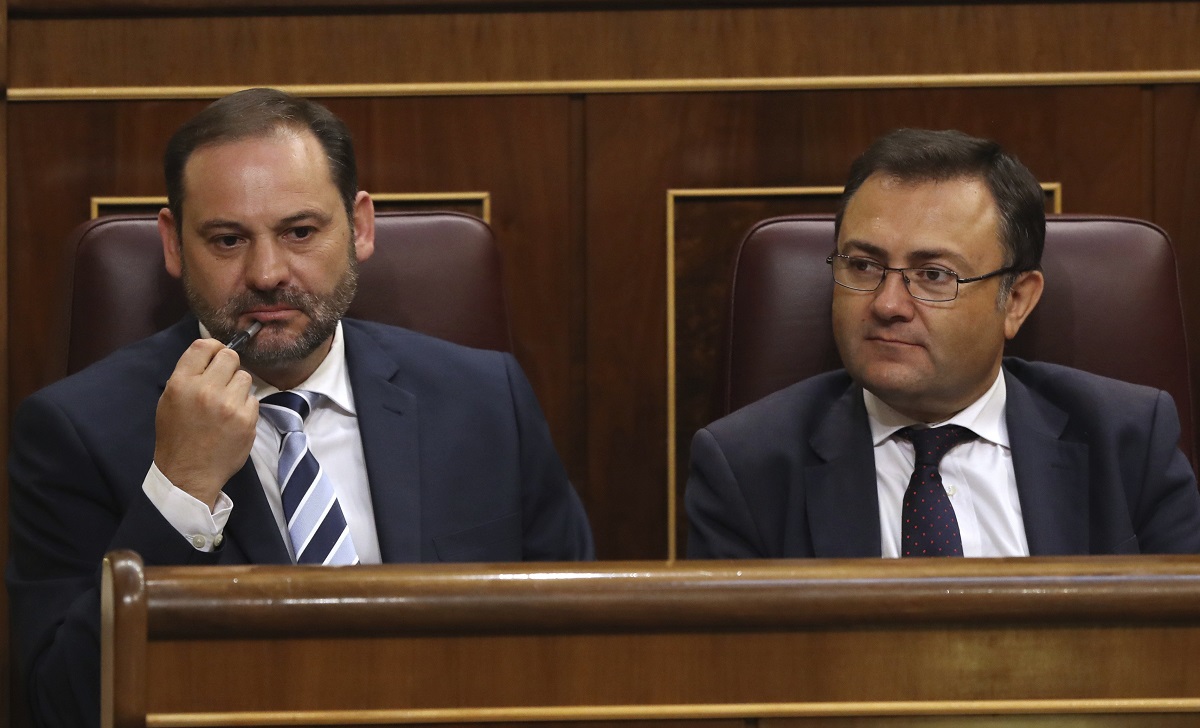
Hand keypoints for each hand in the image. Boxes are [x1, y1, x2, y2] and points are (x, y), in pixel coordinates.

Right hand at [154, 339, 257, 508]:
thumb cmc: (177, 437)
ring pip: (245, 377)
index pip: (203, 345)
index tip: (216, 355)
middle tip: (222, 381)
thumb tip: (209, 356)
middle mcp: (205, 390)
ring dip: (238, 387)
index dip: (213, 347)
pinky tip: (233, 420)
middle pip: (230, 357)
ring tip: (226, 404)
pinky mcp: (247, 419)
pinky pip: (253, 399)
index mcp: (181, 383)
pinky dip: (245, 407)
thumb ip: (188, 376)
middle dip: (228, 366)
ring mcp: (229, 405)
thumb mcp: (169, 401)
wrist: (189, 473)